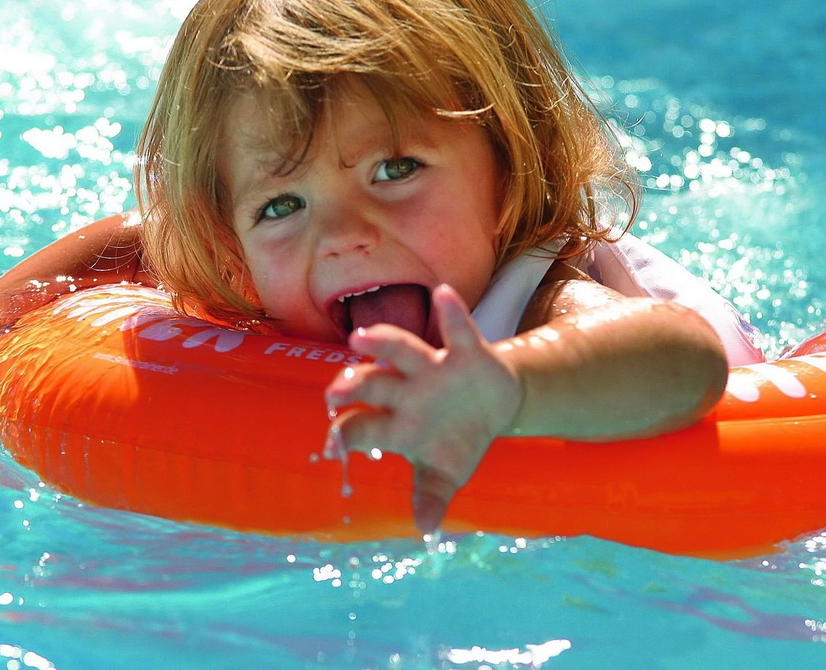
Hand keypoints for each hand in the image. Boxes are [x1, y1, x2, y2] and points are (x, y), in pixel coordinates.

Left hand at [323, 284, 522, 534]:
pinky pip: (456, 330)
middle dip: (353, 386)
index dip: (345, 436)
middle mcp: (406, 390)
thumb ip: (433, 496)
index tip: (331, 446)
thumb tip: (427, 529)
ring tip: (359, 337)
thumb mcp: (447, 472)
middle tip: (333, 392)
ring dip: (382, 343)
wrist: (495, 404)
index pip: (361, 427)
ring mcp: (433, 367)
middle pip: (373, 383)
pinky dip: (452, 313)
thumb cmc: (458, 438)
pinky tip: (443, 295)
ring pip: (401, 350)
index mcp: (396, 423)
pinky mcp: (464, 351)